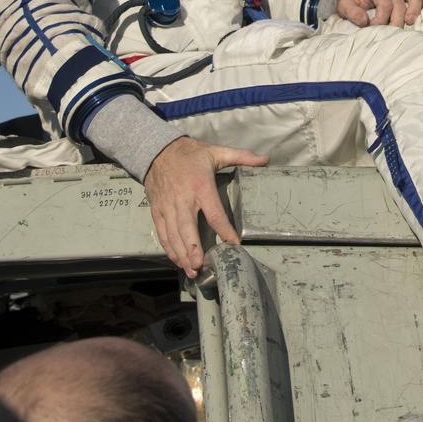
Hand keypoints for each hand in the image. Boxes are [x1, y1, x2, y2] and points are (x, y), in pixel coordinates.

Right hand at [142, 136, 268, 277]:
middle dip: (194, 249)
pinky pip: (162, 232)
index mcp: (201, 186)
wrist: (157, 151)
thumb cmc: (190, 154)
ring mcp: (168, 206)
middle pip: (188, 228)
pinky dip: (169, 248)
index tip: (234, 243)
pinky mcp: (157, 210)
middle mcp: (183, 199)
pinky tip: (177, 260)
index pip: (215, 213)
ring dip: (181, 254)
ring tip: (191, 270)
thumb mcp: (216, 152)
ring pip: (174, 235)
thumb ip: (241, 157)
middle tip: (200, 266)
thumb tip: (265, 159)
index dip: (225, 230)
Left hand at [336, 0, 422, 27]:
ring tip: (409, 23)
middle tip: (390, 34)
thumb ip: (352, 12)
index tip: (374, 30)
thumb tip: (365, 21)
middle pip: (400, 4)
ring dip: (414, 10)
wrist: (356, 0)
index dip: (381, 20)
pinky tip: (420, 16)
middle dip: (395, 21)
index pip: (385, 4)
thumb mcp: (344, 7)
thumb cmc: (351, 4)